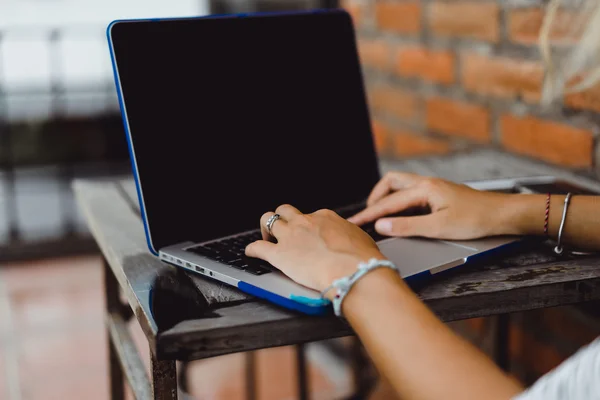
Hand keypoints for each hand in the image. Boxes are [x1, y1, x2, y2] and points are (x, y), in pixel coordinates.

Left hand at [245, 204, 384, 293]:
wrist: (354, 271)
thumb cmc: (362, 259)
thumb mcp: (360, 240)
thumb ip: (350, 237)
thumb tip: (352, 242)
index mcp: (325, 217)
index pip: (311, 216)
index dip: (308, 226)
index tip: (309, 235)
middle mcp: (305, 222)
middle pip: (286, 210)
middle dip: (283, 219)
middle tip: (284, 231)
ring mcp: (291, 236)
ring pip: (268, 219)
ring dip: (265, 228)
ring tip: (266, 238)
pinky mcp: (279, 254)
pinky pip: (257, 247)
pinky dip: (252, 249)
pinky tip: (251, 253)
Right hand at [348, 172, 517, 239]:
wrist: (502, 214)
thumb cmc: (476, 219)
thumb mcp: (439, 227)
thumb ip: (408, 226)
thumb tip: (382, 226)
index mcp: (425, 189)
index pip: (389, 202)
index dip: (369, 213)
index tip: (354, 222)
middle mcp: (427, 183)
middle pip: (391, 183)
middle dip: (375, 198)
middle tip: (367, 216)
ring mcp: (433, 188)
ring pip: (401, 186)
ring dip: (387, 199)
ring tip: (380, 216)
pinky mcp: (439, 195)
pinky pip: (411, 194)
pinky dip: (399, 203)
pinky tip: (400, 216)